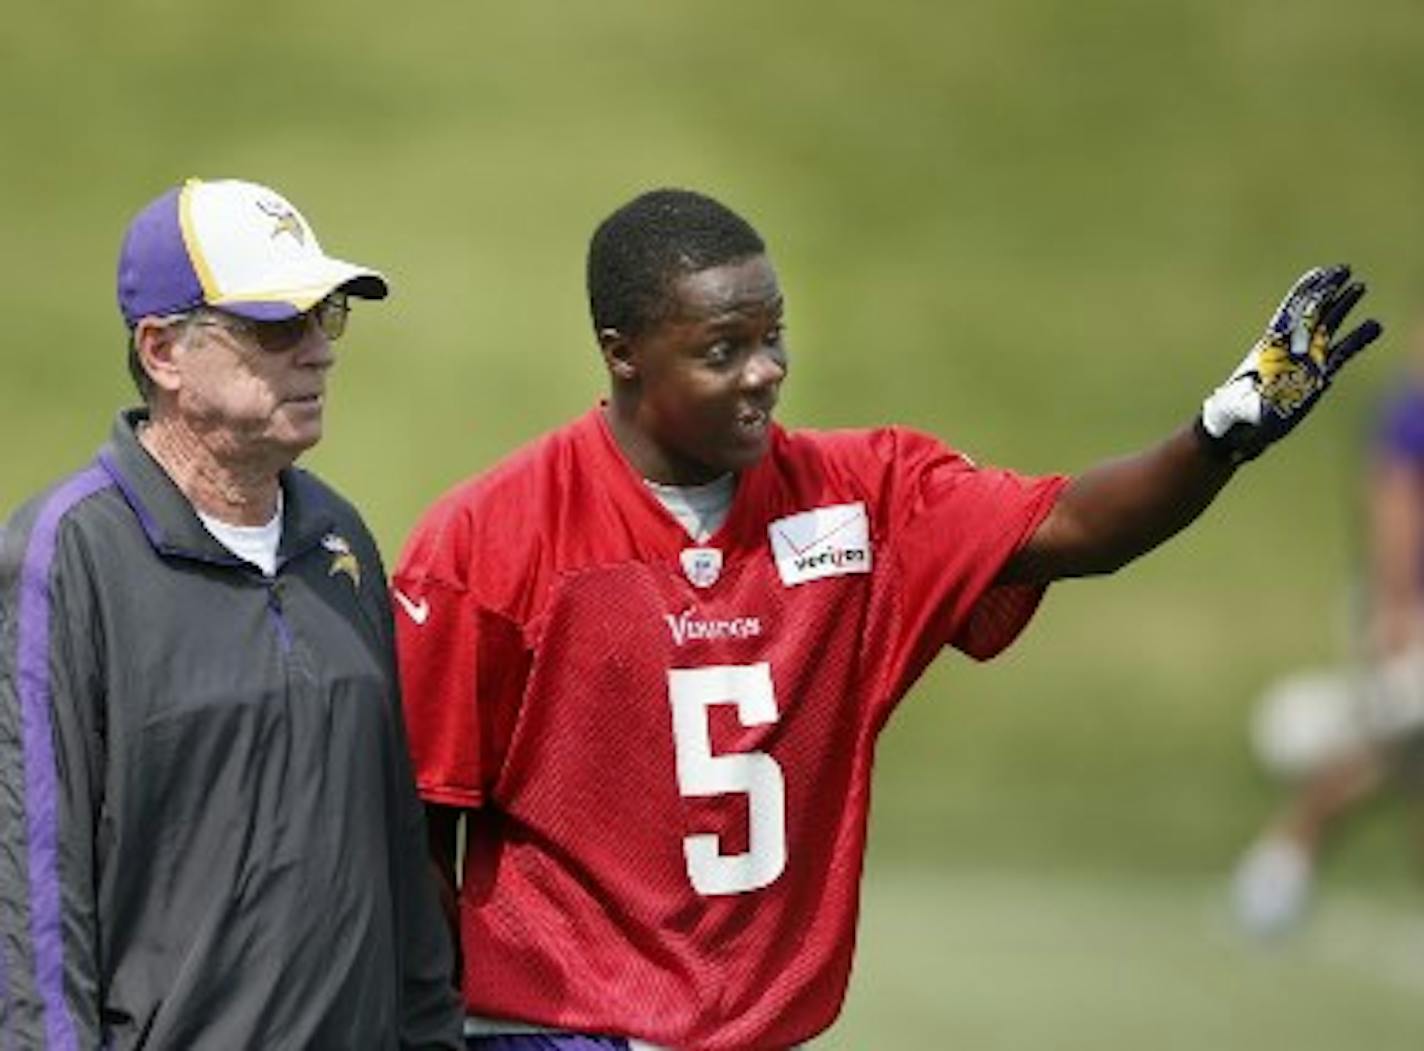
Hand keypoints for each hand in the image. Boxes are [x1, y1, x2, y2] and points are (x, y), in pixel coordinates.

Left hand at [1198, 264, 1381, 463]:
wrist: (1240, 430)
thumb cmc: (1235, 416)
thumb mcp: (1242, 408)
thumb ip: (1254, 404)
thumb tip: (1266, 401)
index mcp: (1271, 349)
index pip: (1291, 314)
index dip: (1306, 293)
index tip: (1322, 273)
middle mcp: (1290, 350)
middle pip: (1311, 313)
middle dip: (1327, 291)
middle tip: (1345, 269)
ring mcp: (1305, 361)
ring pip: (1328, 327)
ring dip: (1343, 307)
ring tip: (1360, 286)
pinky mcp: (1317, 377)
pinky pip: (1341, 353)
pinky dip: (1357, 339)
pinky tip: (1373, 325)